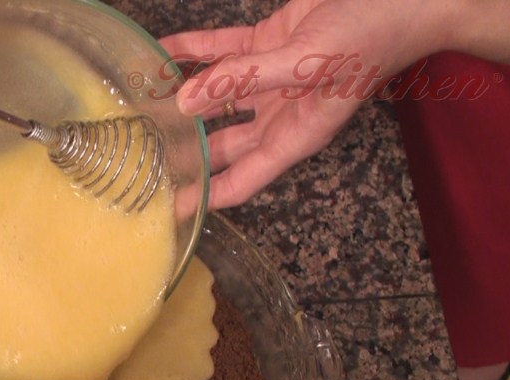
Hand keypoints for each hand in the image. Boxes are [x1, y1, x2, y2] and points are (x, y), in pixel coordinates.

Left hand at [160, 0, 447, 208]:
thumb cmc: (370, 37)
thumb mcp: (305, 63)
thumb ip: (243, 79)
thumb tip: (186, 101)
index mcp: (294, 135)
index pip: (242, 182)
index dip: (206, 199)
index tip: (168, 212)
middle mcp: (280, 114)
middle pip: (220, 147)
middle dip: (184, 156)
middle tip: (142, 162)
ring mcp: (272, 79)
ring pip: (214, 98)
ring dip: (180, 100)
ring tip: (139, 107)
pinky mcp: (267, 43)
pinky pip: (220, 52)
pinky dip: (190, 51)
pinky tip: (160, 52)